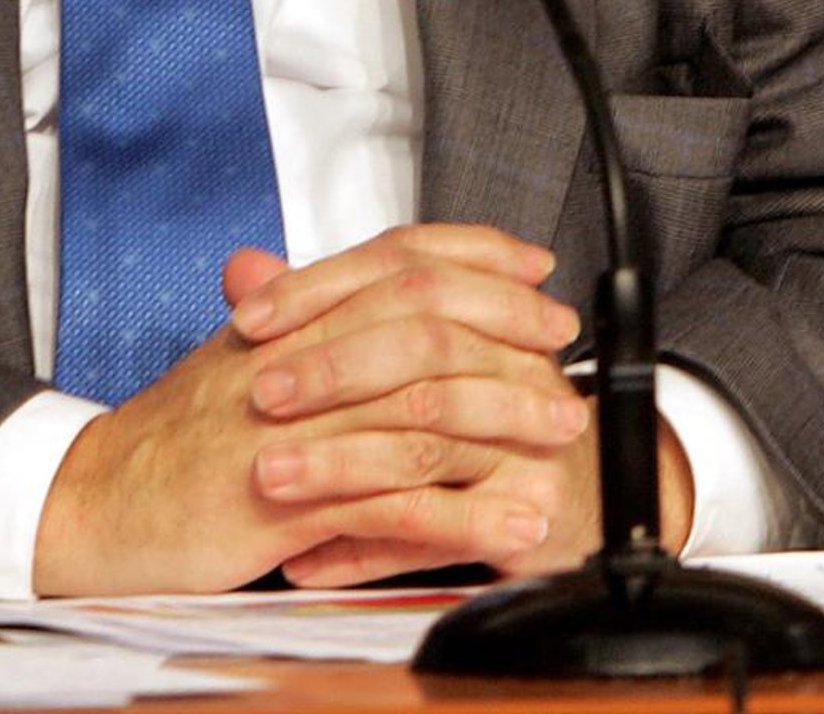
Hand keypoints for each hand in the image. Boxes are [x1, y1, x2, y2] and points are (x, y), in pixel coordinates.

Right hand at [33, 223, 591, 593]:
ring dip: (503, 421)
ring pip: (419, 409)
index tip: (530, 265)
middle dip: (504, 329)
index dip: (469, 254)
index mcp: (286, 319)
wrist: (94, 502)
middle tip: (560, 347)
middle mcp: (294, 357)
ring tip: (559, 436)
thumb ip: (299, 326)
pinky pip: (392, 504)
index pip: (392, 260)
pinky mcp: (287, 502)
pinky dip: (463, 515)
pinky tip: (509, 522)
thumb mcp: (236, 363)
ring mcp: (293, 428)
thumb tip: (354, 297)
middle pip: (420, 321)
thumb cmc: (169, 442)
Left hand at [228, 232, 695, 585]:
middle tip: (261, 394)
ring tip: (271, 479)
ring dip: (337, 464)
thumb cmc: (479, 416)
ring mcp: (522, 435)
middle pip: (419, 343)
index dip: (322, 286)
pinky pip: (435, 529)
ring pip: (422, 440)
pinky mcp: (524, 510)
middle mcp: (509, 357)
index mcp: (481, 304)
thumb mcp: (402, 354)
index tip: (251, 315)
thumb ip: (322, 310)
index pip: (402, 267)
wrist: (578, 494)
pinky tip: (309, 555)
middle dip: (331, 368)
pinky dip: (363, 547)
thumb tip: (244, 268)